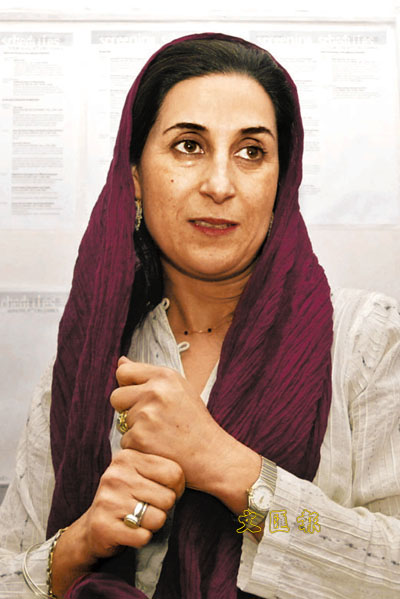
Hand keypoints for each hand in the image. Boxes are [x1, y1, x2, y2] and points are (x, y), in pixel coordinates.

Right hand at [51, 449, 183, 596]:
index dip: (177, 488)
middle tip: (147, 507)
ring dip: (153, 524)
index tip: (163, 491)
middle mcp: (116, 475)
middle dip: (163, 508)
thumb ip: (162, 468)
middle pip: (168, 498)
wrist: (92, 528)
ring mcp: (108, 500)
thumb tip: (191, 473)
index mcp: (128, 457)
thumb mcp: (141, 474)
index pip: (174, 472)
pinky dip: (142, 538)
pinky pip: (143, 537)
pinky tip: (130, 531)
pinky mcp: (104, 526)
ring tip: (137, 519)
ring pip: (158, 519)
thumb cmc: (126, 498)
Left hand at [110, 357, 227, 490]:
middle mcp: (155, 391)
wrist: (211, 454)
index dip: (127, 386)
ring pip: (121, 422)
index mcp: (165, 375)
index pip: (123, 371)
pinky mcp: (140, 438)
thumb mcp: (178, 389)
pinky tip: (159, 448)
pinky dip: (138, 448)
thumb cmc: (194, 422)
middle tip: (151, 420)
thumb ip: (148, 375)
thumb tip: (120, 360)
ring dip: (135, 431)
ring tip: (161, 435)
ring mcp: (147, 414)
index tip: (140, 397)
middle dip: (127, 409)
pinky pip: (125, 442)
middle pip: (116, 396)